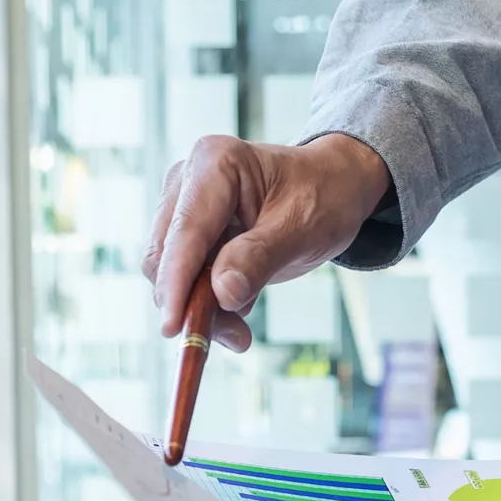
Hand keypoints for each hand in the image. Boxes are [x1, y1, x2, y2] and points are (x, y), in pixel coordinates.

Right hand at [142, 133, 389, 350]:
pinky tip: (238, 312)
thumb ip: (260, 258)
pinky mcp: (188, 233)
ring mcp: (184, 206)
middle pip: (167, 255)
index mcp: (215, 163)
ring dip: (200, 308)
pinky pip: (184, 278)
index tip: (174, 326)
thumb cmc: (322, 195)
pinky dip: (206, 303)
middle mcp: (188, 180)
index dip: (177, 282)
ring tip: (241, 332)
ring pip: (170, 273)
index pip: (186, 231)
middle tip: (235, 337)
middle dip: (192, 302)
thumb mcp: (302, 227)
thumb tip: (223, 293)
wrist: (332, 188)